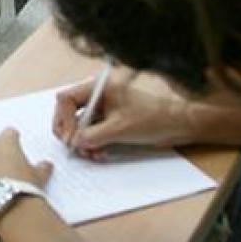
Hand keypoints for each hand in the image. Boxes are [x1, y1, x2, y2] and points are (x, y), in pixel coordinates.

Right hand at [51, 70, 195, 155]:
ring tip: (91, 154)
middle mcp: (97, 96)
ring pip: (79, 126)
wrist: (177, 126)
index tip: (71, 137)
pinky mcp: (109, 122)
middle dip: (70, 132)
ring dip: (81, 142)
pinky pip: (91, 134)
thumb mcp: (119, 128)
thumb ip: (93, 135)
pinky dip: (91, 145)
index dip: (64, 119)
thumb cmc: (153, 118)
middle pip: (68, 112)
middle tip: (75, 148)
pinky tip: (99, 153)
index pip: (66, 99)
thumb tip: (74, 143)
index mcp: (99, 87)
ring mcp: (102, 110)